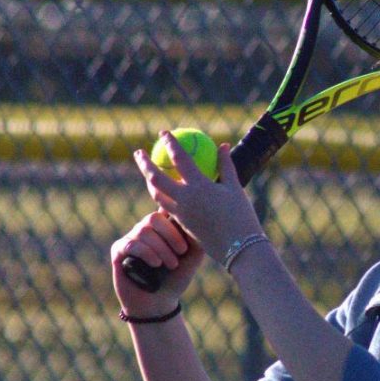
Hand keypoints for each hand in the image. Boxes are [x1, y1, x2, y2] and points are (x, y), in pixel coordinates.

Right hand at [111, 209, 203, 316]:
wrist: (159, 303)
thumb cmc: (177, 277)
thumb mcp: (193, 256)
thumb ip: (195, 235)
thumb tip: (193, 216)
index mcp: (163, 225)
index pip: (167, 207)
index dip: (178, 216)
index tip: (189, 238)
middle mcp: (145, 228)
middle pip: (154, 217)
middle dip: (171, 235)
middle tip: (182, 252)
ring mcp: (131, 238)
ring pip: (143, 231)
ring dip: (161, 248)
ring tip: (171, 265)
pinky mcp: (118, 251)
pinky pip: (131, 245)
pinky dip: (147, 253)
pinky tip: (156, 264)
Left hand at [133, 131, 263, 264]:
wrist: (239, 247)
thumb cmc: (241, 215)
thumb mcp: (235, 188)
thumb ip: (226, 166)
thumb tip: (222, 146)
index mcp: (199, 186)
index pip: (179, 158)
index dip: (170, 143)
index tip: (164, 132)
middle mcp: (185, 199)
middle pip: (155, 178)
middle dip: (144, 163)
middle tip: (138, 152)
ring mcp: (181, 213)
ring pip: (156, 195)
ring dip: (149, 181)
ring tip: (147, 171)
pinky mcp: (181, 225)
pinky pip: (166, 207)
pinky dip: (162, 197)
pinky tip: (162, 192)